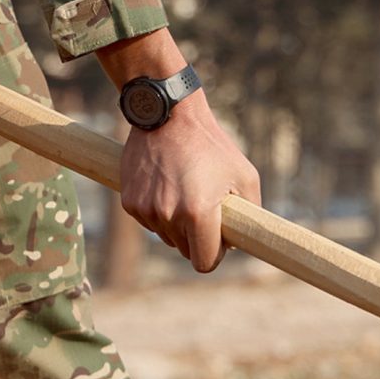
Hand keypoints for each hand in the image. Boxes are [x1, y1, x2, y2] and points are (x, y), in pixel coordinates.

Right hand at [119, 93, 260, 272]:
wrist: (168, 115)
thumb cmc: (211, 145)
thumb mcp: (244, 175)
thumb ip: (250, 212)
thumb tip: (239, 240)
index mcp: (198, 213)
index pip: (204, 262)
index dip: (215, 254)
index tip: (218, 240)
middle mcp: (169, 216)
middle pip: (184, 251)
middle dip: (196, 237)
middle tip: (203, 207)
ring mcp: (146, 210)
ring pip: (166, 237)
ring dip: (176, 224)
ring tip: (183, 189)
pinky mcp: (129, 202)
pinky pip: (149, 222)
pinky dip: (159, 212)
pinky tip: (165, 185)